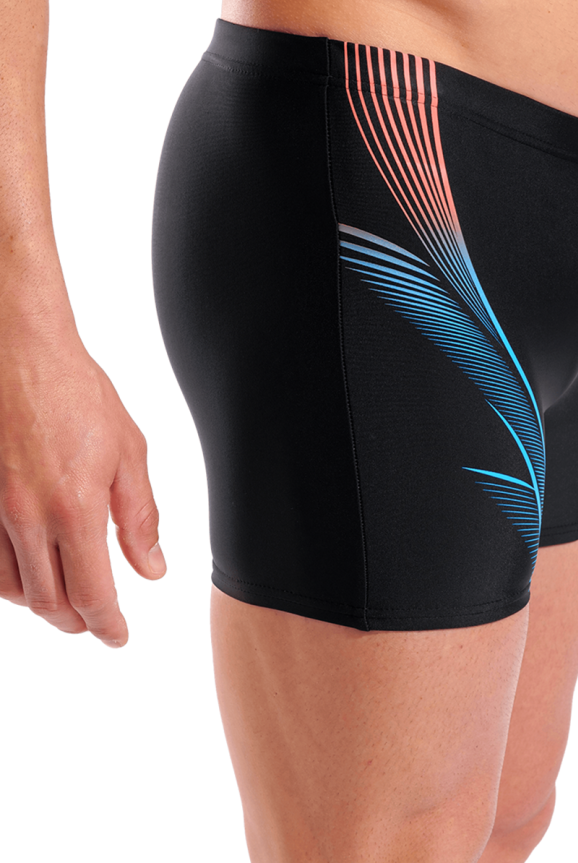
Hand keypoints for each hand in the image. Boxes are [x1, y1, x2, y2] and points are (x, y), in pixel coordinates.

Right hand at [0, 324, 162, 646]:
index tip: (118, 636)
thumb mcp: (128, 452)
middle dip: (75, 621)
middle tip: (96, 624)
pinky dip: (8, 580)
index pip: (90, 593)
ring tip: (66, 603)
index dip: (106, 624)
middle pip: (47, 601)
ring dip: (41, 605)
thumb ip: (139, 517)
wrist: (18, 354)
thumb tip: (151, 569)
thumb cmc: (78, 395)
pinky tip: (28, 573)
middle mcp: (26, 519)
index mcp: (74, 510)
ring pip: (9, 587)